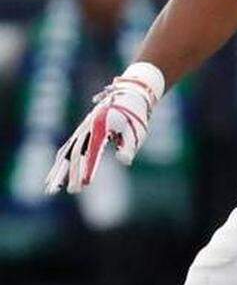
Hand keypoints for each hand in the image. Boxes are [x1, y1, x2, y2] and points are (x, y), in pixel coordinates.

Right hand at [44, 63, 163, 194]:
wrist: (130, 92)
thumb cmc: (136, 114)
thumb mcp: (137, 130)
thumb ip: (129, 146)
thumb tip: (124, 162)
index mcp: (102, 125)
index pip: (93, 151)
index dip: (89, 167)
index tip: (86, 184)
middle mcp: (88, 127)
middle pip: (76, 153)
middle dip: (72, 173)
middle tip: (72, 192)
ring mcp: (83, 129)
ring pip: (67, 152)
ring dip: (59, 171)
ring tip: (51, 190)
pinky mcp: (82, 131)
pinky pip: (68, 149)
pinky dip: (61, 163)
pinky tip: (54, 177)